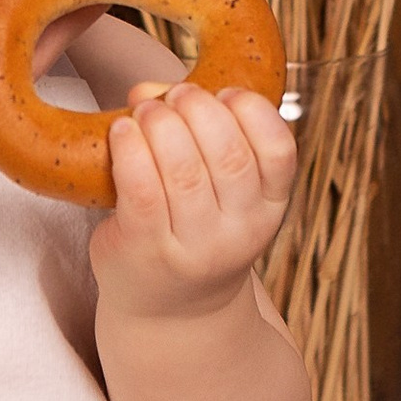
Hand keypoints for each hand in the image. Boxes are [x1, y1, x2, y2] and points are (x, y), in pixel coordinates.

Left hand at [89, 81, 294, 321]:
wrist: (170, 312)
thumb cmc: (193, 231)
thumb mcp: (218, 192)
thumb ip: (197, 135)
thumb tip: (151, 88)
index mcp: (269, 209)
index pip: (279, 150)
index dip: (252, 110)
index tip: (225, 92)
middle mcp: (240, 232)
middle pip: (229, 153)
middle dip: (198, 109)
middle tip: (175, 94)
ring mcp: (194, 247)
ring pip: (183, 169)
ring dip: (160, 124)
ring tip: (145, 109)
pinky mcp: (147, 251)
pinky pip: (141, 190)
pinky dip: (130, 150)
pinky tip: (121, 131)